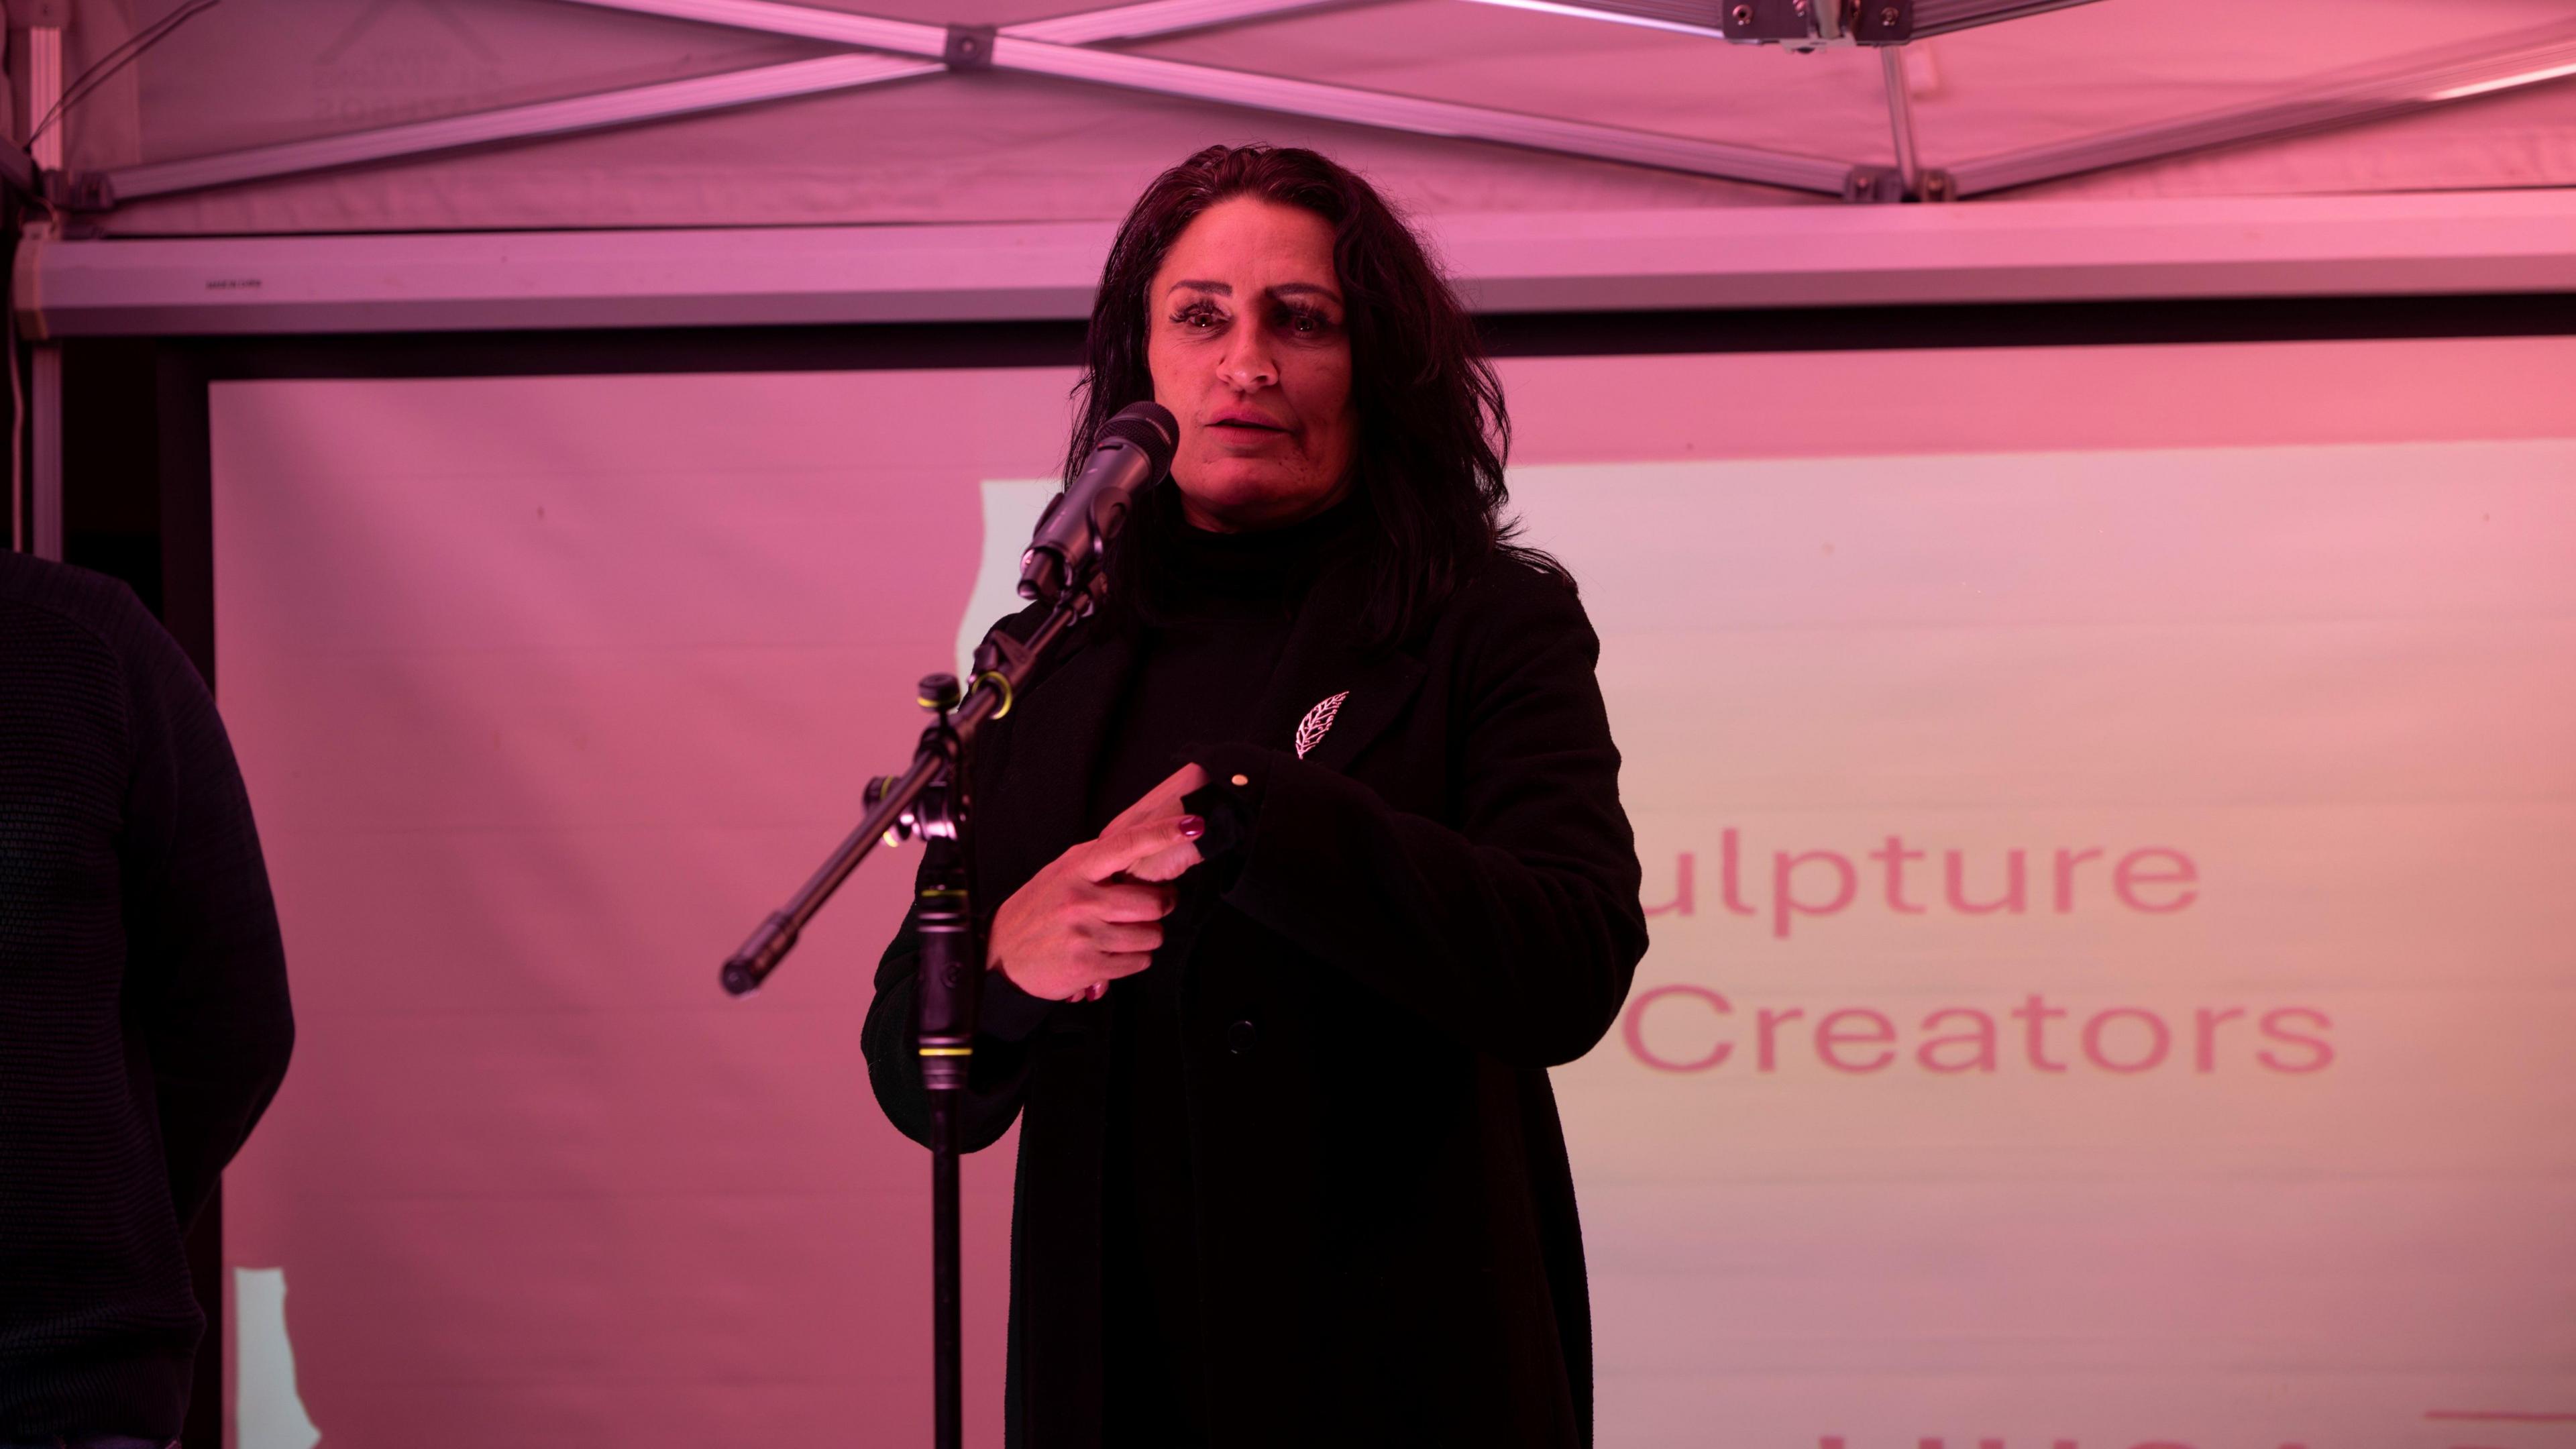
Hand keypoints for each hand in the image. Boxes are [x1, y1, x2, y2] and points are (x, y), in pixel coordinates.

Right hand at [986, 765, 1208, 1002]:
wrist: (999, 954)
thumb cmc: (1038, 911)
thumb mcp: (1061, 874)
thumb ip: (1099, 865)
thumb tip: (1147, 848)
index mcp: (1076, 867)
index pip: (1128, 844)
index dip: (1163, 834)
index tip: (1194, 825)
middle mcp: (1081, 898)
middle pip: (1153, 902)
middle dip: (1161, 908)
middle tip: (1150, 908)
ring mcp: (1084, 933)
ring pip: (1151, 936)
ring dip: (1145, 938)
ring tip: (1121, 935)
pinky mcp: (1087, 965)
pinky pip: (1137, 962)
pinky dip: (1132, 961)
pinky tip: (1110, 954)